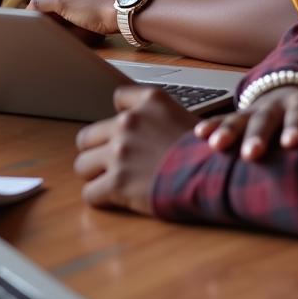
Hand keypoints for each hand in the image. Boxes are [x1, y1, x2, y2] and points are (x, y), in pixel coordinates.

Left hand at [74, 84, 195, 212]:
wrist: (216, 177)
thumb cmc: (206, 152)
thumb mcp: (183, 115)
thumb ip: (156, 114)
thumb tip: (140, 123)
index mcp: (149, 102)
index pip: (118, 98)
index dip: (122, 117)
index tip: (127, 131)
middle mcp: (129, 122)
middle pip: (87, 136)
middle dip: (97, 151)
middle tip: (110, 163)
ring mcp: (120, 152)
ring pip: (82, 165)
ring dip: (94, 175)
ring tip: (108, 182)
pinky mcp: (118, 183)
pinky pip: (90, 193)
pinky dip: (99, 198)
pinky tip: (112, 200)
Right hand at [193, 86, 297, 160]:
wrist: (296, 93)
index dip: (297, 128)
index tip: (293, 143)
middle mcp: (277, 105)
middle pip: (267, 119)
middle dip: (258, 136)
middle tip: (252, 154)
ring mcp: (256, 109)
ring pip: (240, 118)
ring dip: (227, 131)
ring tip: (215, 145)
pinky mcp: (240, 115)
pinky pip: (223, 119)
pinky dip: (212, 125)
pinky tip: (200, 134)